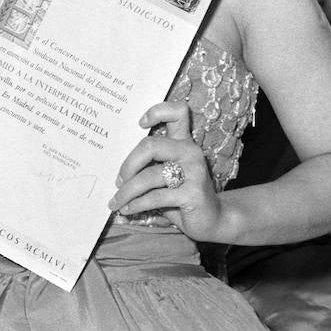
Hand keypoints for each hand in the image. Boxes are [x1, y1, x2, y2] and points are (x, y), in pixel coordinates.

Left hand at [110, 101, 223, 241]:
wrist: (213, 219)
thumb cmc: (183, 196)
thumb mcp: (168, 176)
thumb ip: (151, 166)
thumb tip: (117, 171)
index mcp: (184, 143)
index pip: (177, 112)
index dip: (157, 111)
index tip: (139, 124)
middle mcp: (190, 152)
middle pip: (150, 146)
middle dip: (128, 165)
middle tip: (118, 181)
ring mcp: (194, 172)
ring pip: (149, 176)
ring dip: (127, 192)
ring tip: (116, 202)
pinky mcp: (193, 193)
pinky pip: (156, 197)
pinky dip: (137, 204)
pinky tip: (128, 209)